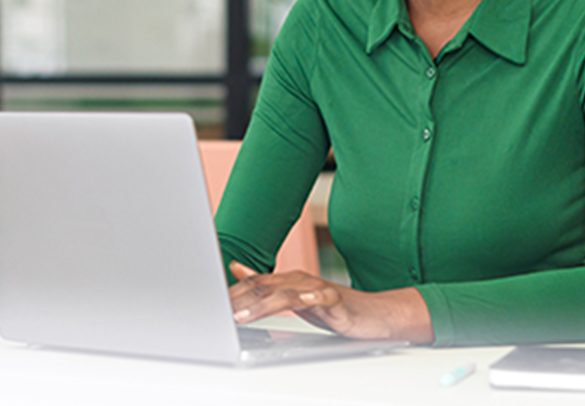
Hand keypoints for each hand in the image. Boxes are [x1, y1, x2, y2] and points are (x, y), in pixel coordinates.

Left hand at [226, 262, 432, 342]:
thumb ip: (266, 285)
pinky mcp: (337, 301)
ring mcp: (318, 289)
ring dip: (261, 305)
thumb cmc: (333, 308)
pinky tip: (300, 303)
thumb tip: (237, 269)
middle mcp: (300, 281)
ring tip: (241, 317)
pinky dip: (310, 299)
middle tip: (216, 312)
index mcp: (288, 281)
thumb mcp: (294, 297)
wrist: (374, 314)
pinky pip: (322, 298)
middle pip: (264, 287)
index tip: (210, 304)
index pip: (254, 284)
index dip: (231, 293)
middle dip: (238, 300)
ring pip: (285, 295)